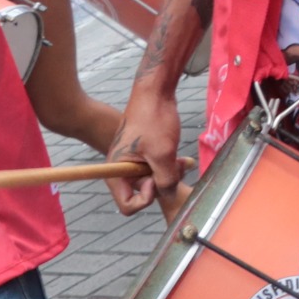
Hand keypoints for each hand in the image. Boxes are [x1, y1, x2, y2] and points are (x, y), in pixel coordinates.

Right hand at [108, 86, 184, 219]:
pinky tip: (180, 158)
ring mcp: (133, 162)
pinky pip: (156, 169)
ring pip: (153, 181)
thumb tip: (168, 194)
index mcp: (117, 171)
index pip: (127, 205)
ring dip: (169, 174)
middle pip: (142, 194)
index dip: (146, 199)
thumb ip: (165, 179)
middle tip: (177, 167)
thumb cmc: (153, 120)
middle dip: (162, 184)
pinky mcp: (144, 155)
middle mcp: (122, 169)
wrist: (154, 93)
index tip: (156, 179)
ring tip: (181, 161)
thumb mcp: (162, 153)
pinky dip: (169, 166)